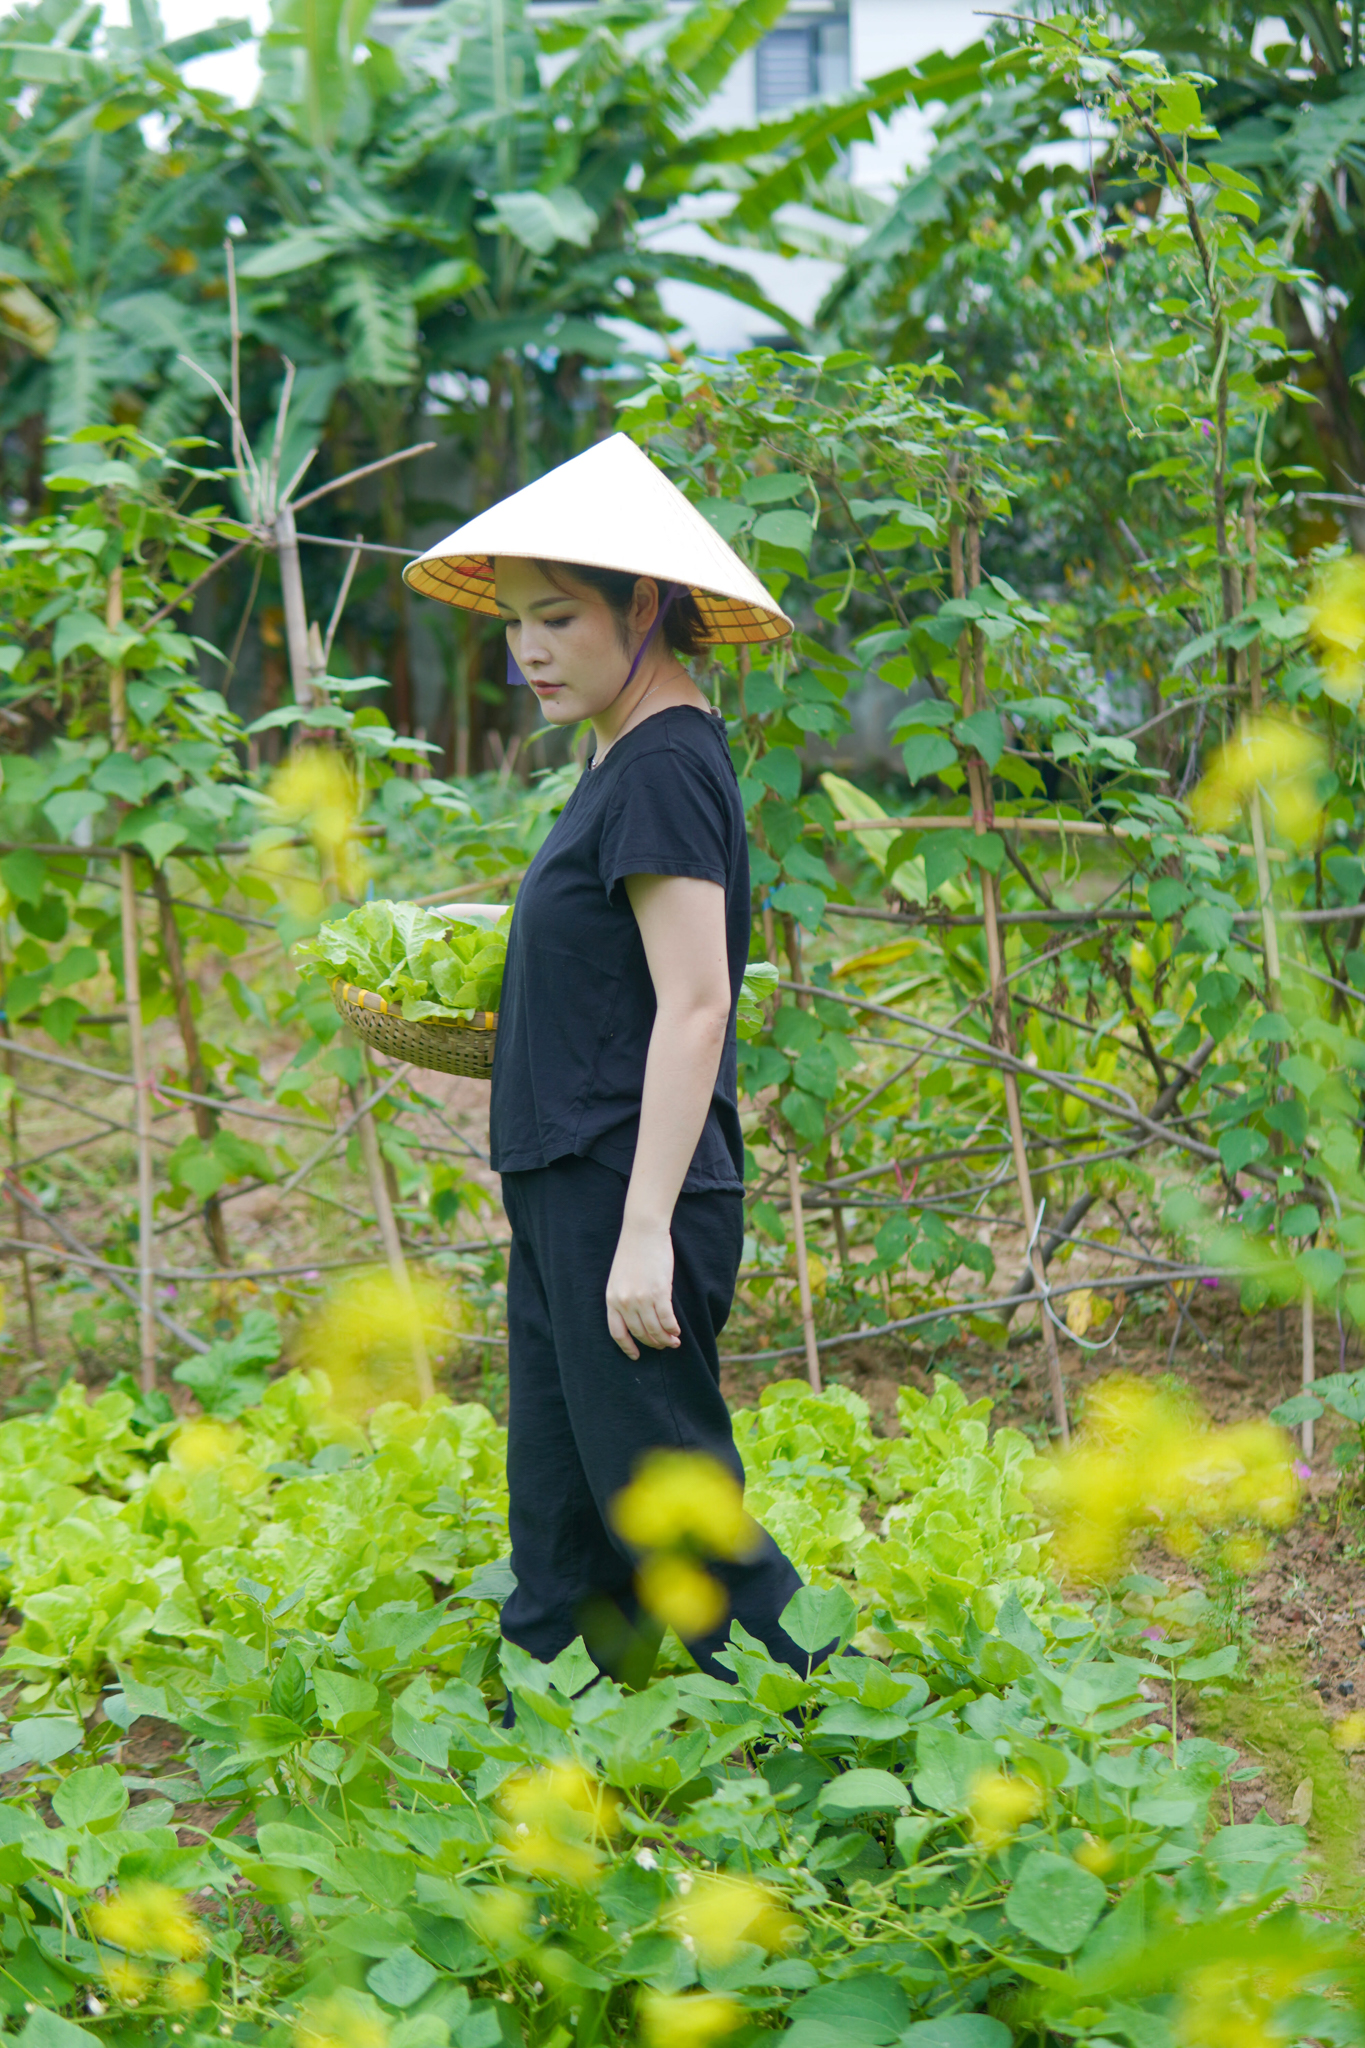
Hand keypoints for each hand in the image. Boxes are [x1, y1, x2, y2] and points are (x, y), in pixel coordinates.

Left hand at [606, 1220, 679, 1359]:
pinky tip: (677, 1331)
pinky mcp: (659, 1292)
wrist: (643, 1231)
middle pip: (639, 1333)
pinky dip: (673, 1329)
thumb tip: (635, 1317)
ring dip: (666, 1339)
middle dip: (652, 1343)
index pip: (617, 1332)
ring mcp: (641, 1298)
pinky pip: (667, 1319)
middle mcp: (624, 1302)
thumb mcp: (619, 1278)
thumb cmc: (633, 1251)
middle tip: (662, 1346)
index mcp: (611, 1299)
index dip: (627, 1347)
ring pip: (655, 1330)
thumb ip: (623, 1297)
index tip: (636, 1355)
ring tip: (674, 1342)